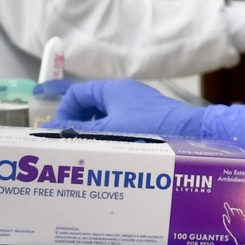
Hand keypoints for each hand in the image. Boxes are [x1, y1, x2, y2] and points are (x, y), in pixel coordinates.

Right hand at [52, 79, 244, 155]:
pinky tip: (115, 154)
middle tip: (73, 145)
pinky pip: (124, 125)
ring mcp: (140, 106)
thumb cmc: (149, 129)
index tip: (59, 132)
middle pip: (92, 105)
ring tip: (92, 153)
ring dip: (97, 133)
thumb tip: (51, 131)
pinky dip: (114, 136)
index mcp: (113, 89)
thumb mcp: (109, 131)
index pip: (77, 93)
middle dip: (79, 124)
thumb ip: (79, 131)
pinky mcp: (152, 119)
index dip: (63, 111)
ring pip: (108, 118)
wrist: (194, 133)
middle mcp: (126, 93)